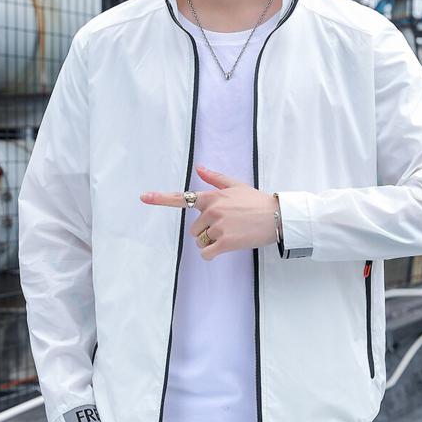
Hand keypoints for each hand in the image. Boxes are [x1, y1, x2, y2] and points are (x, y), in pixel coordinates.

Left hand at [139, 164, 278, 259]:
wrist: (277, 216)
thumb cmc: (257, 201)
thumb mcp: (236, 185)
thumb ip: (214, 178)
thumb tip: (198, 167)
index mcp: (211, 196)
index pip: (182, 197)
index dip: (160, 198)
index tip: (144, 197)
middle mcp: (211, 210)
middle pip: (194, 229)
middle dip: (206, 231)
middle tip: (227, 226)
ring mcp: (217, 226)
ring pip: (200, 241)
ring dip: (211, 242)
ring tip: (231, 234)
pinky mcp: (225, 242)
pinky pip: (206, 253)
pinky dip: (212, 253)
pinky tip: (225, 248)